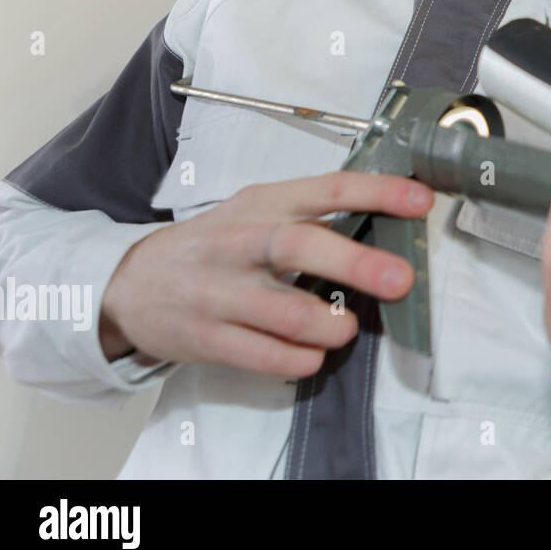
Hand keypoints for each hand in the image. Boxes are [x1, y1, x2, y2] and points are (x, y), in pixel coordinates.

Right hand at [99, 171, 432, 377]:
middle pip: (300, 246)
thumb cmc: (215, 246)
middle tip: (400, 280)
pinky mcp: (206, 338)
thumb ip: (312, 216)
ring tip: (346, 327)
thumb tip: (388, 225)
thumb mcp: (257, 213)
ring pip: (286, 311)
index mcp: (262, 204)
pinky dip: (301, 359)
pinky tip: (312, 354)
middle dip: (356, 264)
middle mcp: (240, 243)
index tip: (420, 201)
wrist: (130, 284)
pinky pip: (265, 356)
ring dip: (331, 325)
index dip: (377, 193)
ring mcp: (219, 292)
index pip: (326, 189)